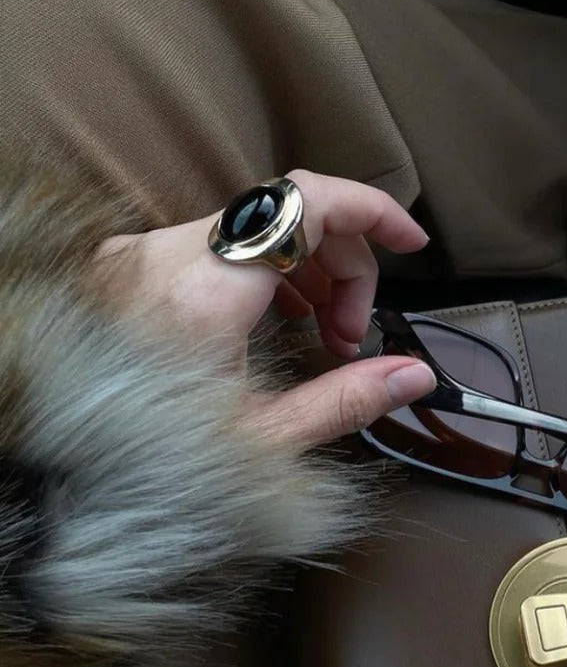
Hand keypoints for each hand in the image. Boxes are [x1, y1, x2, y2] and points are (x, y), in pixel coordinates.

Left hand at [93, 169, 436, 450]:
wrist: (55, 463)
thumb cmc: (145, 460)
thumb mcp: (261, 441)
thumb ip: (343, 402)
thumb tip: (411, 376)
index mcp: (205, 291)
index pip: (307, 202)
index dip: (372, 210)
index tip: (410, 242)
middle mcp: (167, 254)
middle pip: (289, 216)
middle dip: (343, 267)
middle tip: (353, 339)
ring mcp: (141, 253)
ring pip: (253, 228)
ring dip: (305, 271)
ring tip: (321, 337)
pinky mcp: (128, 264)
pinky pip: (215, 244)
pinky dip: (261, 272)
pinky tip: (277, 322)